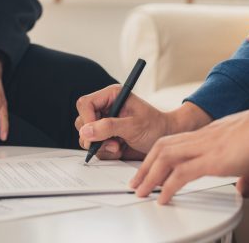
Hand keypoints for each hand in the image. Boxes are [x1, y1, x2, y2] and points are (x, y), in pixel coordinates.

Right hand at [75, 85, 210, 159]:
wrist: (166, 139)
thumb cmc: (156, 127)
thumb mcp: (134, 126)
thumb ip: (109, 127)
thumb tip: (85, 131)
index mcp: (112, 96)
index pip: (85, 104)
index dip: (87, 119)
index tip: (94, 133)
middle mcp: (105, 108)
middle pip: (82, 122)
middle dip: (95, 136)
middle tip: (113, 143)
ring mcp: (104, 123)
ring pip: (86, 137)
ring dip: (101, 146)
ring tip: (119, 147)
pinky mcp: (106, 137)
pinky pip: (95, 147)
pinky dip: (105, 152)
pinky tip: (120, 149)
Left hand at [130, 102, 248, 203]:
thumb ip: (248, 173)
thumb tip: (244, 188)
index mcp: (214, 133)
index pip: (179, 141)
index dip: (161, 155)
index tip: (153, 168)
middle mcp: (206, 136)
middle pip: (164, 146)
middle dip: (147, 165)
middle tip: (137, 181)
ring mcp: (208, 146)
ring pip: (166, 157)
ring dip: (150, 175)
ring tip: (141, 191)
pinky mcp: (214, 158)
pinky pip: (182, 174)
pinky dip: (168, 187)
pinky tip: (163, 198)